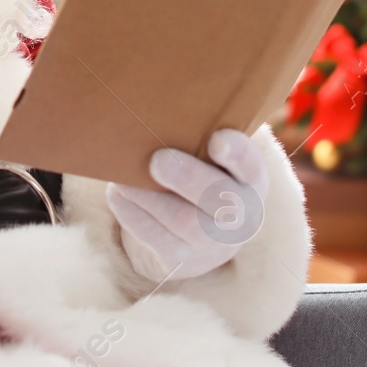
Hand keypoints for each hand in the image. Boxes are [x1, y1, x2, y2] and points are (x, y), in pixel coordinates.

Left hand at [105, 128, 268, 281]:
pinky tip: (117, 195)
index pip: (250, 164)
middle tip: (158, 160)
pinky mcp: (184, 258)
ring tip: (122, 178)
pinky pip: (158, 240)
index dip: (236, 153)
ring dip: (149, 197)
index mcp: (250, 180)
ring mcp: (213, 241)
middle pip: (220, 197)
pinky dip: (133, 216)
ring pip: (185, 221)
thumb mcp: (214, 162)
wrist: (202, 239)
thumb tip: (157, 107)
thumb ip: (198, 139)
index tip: (217, 139)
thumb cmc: (202, 180)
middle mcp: (240, 213)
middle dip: (188, 178)